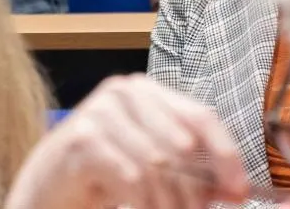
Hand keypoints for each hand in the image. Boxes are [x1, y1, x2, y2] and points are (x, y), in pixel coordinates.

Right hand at [6, 74, 247, 208]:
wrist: (49, 183)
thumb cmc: (106, 170)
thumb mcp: (155, 165)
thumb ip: (194, 169)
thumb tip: (237, 188)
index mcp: (149, 91)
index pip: (201, 117)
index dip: (226, 156)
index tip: (239, 192)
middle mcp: (125, 91)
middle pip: (182, 145)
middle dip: (194, 189)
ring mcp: (101, 110)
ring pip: (158, 165)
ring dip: (167, 202)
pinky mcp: (82, 136)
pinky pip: (131, 176)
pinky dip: (142, 202)